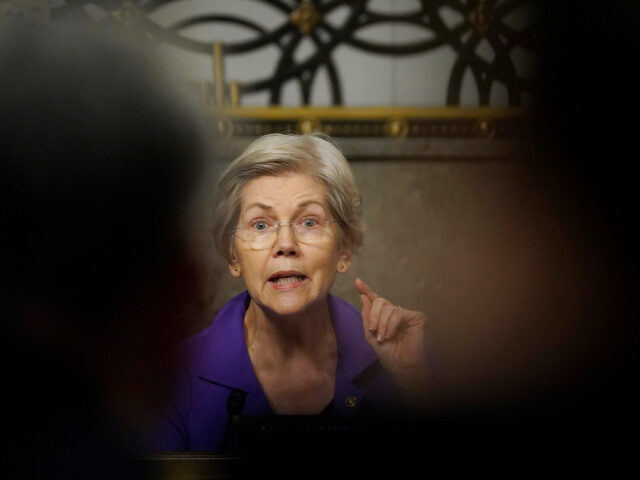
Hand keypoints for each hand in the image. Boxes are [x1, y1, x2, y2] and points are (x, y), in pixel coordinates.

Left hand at [355, 278, 428, 397]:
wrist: (401, 365)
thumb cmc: (387, 353)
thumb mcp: (370, 334)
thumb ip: (367, 316)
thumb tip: (364, 297)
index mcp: (382, 315)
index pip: (374, 300)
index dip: (366, 290)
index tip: (357, 282)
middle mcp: (394, 312)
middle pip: (379, 301)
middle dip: (373, 316)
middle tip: (372, 330)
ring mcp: (405, 313)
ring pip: (387, 308)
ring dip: (381, 324)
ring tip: (383, 337)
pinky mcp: (416, 316)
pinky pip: (398, 313)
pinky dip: (391, 324)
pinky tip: (390, 335)